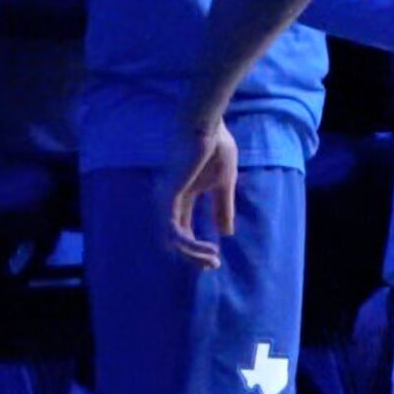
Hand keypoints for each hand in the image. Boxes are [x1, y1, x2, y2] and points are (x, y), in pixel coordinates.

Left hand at [160, 112, 242, 267]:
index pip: (183, 229)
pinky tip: (207, 249)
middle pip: (174, 238)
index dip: (197, 247)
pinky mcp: (168, 198)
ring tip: (211, 260)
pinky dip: (189, 244)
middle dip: (192, 256)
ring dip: (191, 254)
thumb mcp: (224, 183)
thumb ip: (222, 207)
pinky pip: (174, 230)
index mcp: (183, 196)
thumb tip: (226, 233)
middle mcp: (170, 201)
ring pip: (172, 239)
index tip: (215, 259)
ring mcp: (166, 200)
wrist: (208, 127)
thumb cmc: (216, 147)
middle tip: (211, 266)